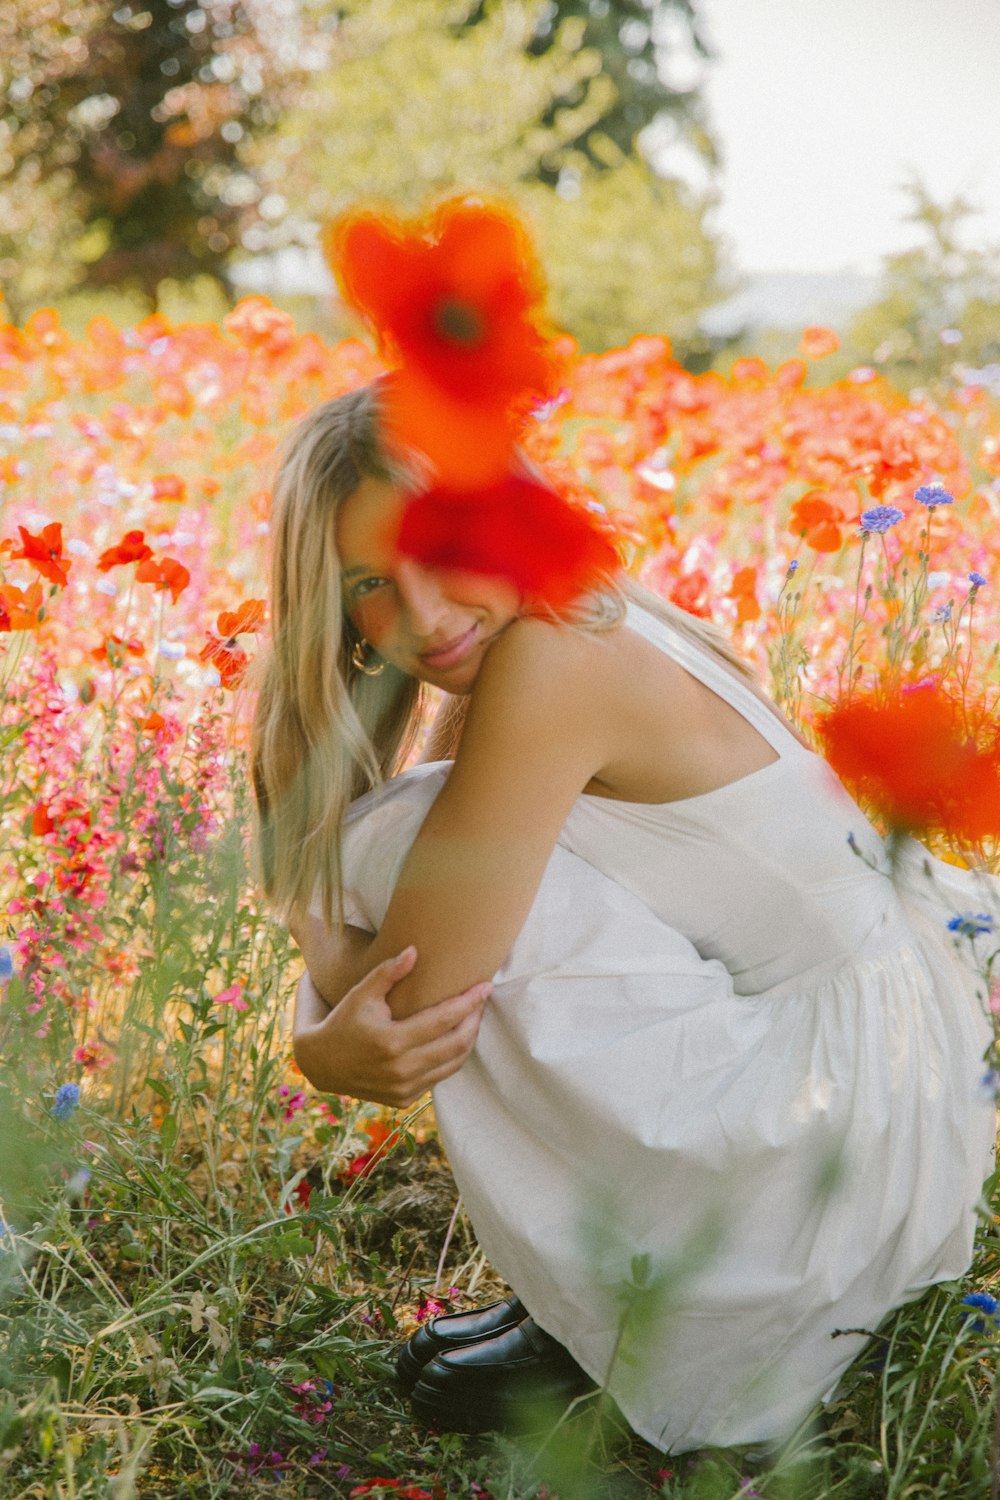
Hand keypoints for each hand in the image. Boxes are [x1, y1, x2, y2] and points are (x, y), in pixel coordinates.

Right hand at [293, 947, 490, 1107]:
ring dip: (467, 1040)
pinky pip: (438, 1078)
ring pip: (453, 1065)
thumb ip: (388, 972)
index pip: (443, 1019)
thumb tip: (415, 951)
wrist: (320, 1064)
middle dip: (475, 1021)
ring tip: (473, 1019)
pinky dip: (449, 1058)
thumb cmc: (343, 1021)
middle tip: (482, 1002)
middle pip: (456, 1045)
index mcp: (392, 1041)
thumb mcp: (361, 994)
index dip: (469, 1002)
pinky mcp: (404, 1100)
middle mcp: (401, 1069)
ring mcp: (404, 1088)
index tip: (485, 987)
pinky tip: (452, 1040)